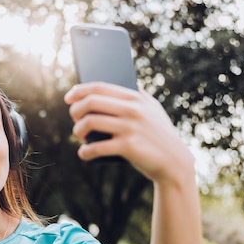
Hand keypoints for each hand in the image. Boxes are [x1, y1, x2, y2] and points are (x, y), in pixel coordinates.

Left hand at [64, 82, 193, 183]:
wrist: (175, 163)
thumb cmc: (160, 135)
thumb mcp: (154, 110)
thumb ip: (140, 95)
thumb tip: (127, 81)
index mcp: (135, 98)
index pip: (99, 87)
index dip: (79, 90)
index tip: (68, 97)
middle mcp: (132, 110)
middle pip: (90, 102)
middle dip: (75, 110)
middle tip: (74, 119)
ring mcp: (130, 128)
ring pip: (89, 123)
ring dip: (78, 130)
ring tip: (80, 137)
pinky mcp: (128, 147)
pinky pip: (97, 147)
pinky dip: (86, 152)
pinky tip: (84, 153)